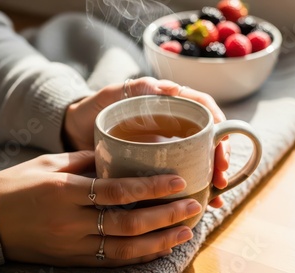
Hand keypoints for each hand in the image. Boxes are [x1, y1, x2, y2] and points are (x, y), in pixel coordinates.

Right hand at [0, 150, 202, 266]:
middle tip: (193, 206)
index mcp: (65, 191)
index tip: (178, 181)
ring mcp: (72, 245)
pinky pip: (112, 262)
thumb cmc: (17, 186)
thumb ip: (87, 161)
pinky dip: (140, 257)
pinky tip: (160, 248)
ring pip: (125, 248)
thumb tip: (122, 158)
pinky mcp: (72, 260)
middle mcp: (71, 221)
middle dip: (166, 216)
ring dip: (160, 240)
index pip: (118, 191)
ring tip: (186, 231)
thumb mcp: (49, 163)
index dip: (152, 187)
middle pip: (128, 222)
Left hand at [63, 76, 229, 206]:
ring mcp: (167, 148)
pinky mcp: (157, 167)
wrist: (73, 133)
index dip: (217, 125)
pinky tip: (204, 203)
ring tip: (218, 194)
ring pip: (199, 160)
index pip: (203, 109)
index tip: (221, 143)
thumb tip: (169, 88)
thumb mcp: (110, 95)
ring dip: (213, 176)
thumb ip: (135, 88)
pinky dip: (195, 189)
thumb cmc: (93, 109)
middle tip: (222, 176)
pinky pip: (181, 177)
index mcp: (167, 105)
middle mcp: (172, 126)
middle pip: (207, 139)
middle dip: (219, 156)